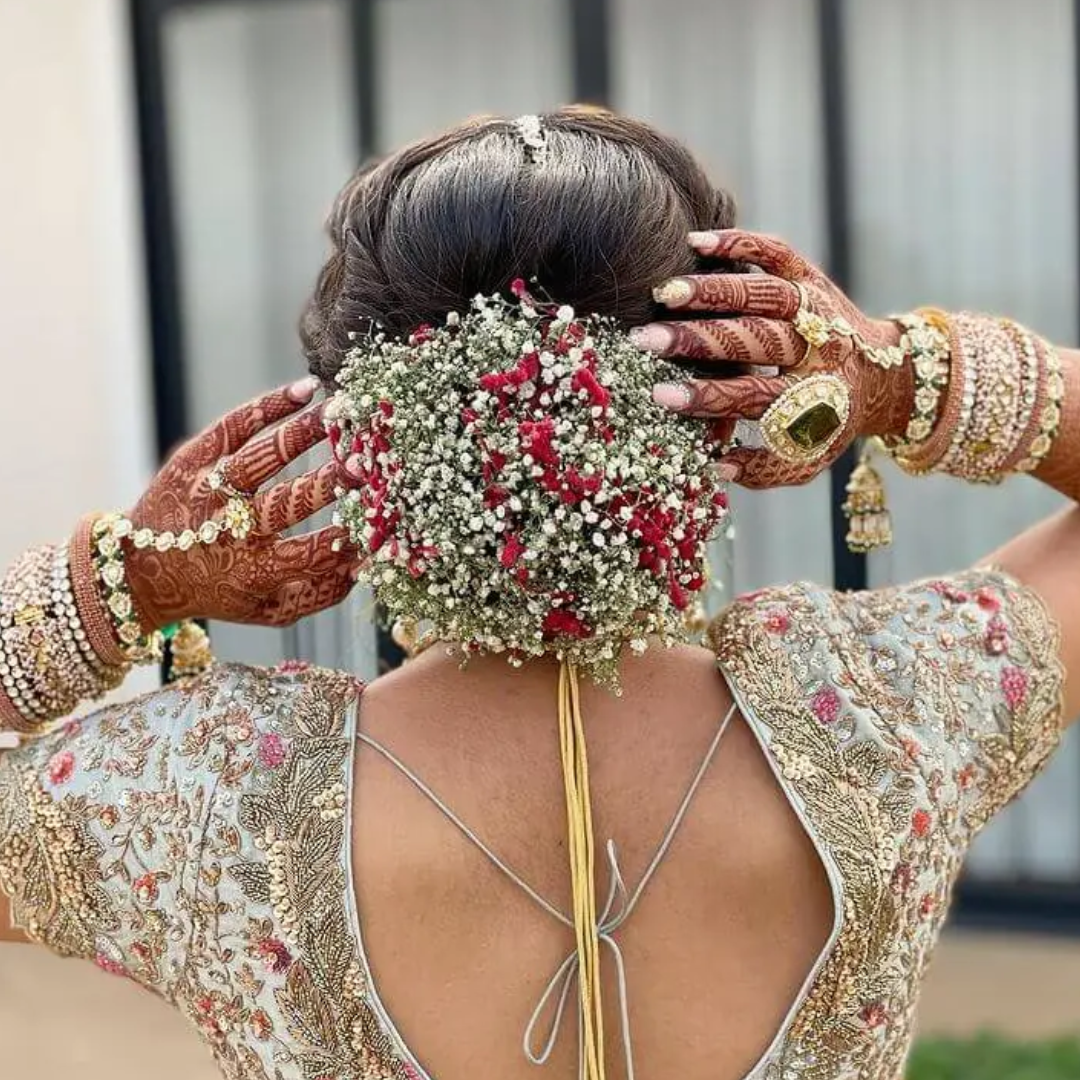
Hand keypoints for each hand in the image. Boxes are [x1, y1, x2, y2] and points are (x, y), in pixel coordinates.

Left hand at [123, 379, 356, 629]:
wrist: (142, 572)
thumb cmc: (223, 590)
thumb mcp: (271, 610)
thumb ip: (324, 593)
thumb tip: (367, 562)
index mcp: (256, 570)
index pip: (314, 552)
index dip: (350, 535)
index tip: (380, 515)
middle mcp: (230, 530)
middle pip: (287, 502)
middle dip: (329, 482)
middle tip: (363, 464)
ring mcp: (208, 491)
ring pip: (260, 457)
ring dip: (302, 433)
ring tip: (339, 414)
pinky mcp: (192, 459)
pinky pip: (233, 426)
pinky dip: (268, 405)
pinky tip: (305, 390)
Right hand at [634, 229, 913, 488]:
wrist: (884, 375)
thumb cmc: (827, 421)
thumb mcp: (805, 458)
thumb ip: (762, 470)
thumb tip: (715, 465)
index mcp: (813, 396)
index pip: (752, 395)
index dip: (707, 396)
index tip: (661, 395)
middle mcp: (818, 349)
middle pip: (755, 340)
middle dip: (699, 340)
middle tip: (647, 341)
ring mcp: (816, 307)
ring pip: (764, 293)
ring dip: (712, 291)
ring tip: (664, 293)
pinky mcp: (813, 277)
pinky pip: (777, 253)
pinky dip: (740, 244)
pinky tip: (696, 243)